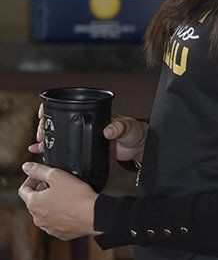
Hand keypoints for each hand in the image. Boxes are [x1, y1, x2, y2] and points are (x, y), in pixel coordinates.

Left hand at [18, 162, 99, 240]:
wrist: (94, 215)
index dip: (32, 179)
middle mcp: (37, 218)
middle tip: (56, 184)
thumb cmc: (76, 196)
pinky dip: (60, 214)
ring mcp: (49, 228)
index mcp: (33, 203)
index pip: (23, 190)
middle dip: (42, 191)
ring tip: (65, 196)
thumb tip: (26, 167)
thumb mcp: (57, 175)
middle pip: (34, 202)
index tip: (42, 176)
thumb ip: (38, 170)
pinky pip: (56, 222)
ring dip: (50, 203)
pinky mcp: (60, 233)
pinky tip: (71, 207)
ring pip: (45, 213)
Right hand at [28, 108, 146, 164]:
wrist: (138, 147)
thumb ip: (118, 127)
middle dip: (45, 127)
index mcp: (92, 114)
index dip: (52, 109)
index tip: (42, 114)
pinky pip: (66, 150)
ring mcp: (83, 137)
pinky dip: (52, 150)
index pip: (67, 106)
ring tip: (37, 144)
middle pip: (58, 123)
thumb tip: (108, 130)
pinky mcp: (84, 150)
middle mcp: (84, 124)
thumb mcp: (127, 126)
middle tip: (40, 135)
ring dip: (46, 140)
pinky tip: (40, 152)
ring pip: (59, 136)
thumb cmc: (134, 131)